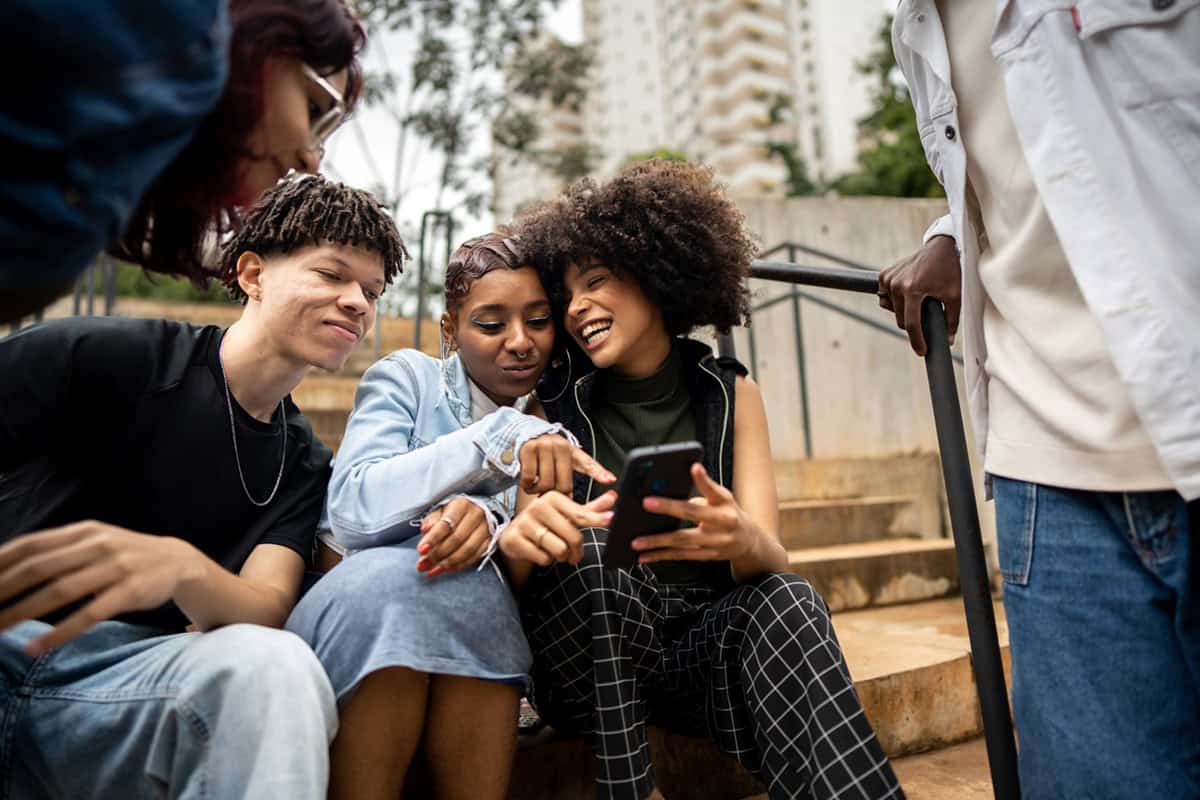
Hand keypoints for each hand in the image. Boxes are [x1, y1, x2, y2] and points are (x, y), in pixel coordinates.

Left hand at [0, 521, 201, 655]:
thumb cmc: (126, 556)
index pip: (31, 544)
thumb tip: (9, 568)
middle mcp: (97, 545)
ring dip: (22, 612)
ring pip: (60, 591)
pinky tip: (36, 646)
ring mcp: (115, 567)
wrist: (179, 561)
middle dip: (2, 590)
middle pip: (39, 568)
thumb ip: (59, 552)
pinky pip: (89, 614)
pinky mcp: (131, 591)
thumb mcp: (95, 542)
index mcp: (83, 531)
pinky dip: (60, 632)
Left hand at [417, 498, 489, 576]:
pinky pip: (475, 556)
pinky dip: (460, 565)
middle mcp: (476, 515)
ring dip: (448, 563)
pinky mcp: (490, 540)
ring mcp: (486, 528)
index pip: (446, 524)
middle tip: (422, 565)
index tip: (421, 550)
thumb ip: (432, 520)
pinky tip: (446, 569)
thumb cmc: (453, 512)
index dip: (433, 538)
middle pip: (457, 539)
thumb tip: (425, 529)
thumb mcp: (440, 510)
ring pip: (467, 550)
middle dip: (438, 554)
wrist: (476, 511)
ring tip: (432, 571)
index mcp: (462, 505)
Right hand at [499, 491, 615, 566]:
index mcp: (552, 498)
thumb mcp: (567, 514)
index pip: (580, 514)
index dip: (597, 519)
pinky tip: (540, 552)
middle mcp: (538, 507)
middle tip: (573, 554)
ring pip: (559, 550)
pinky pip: (543, 558)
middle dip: (576, 551)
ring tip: (554, 550)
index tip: (611, 519)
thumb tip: (613, 498)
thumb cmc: (546, 523)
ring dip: (561, 556)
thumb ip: (590, 509)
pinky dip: (546, 560)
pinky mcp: (515, 539)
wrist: (514, 535)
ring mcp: (525, 523)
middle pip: (573, 536)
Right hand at [519, 434, 615, 494]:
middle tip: (550, 493)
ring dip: (539, 491)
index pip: (588, 464)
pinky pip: (529, 478)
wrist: (528, 433)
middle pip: (563, 484)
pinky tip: (528, 483)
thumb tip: (580, 495)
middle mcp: (560, 446)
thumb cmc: (549, 452)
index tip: (610, 480)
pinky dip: (527, 485)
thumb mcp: (567, 458)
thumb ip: (575, 474)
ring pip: (545, 483)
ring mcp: (544, 446)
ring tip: (538, 487)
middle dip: (556, 494)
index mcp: (573, 451)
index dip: (600, 473)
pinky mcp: (528, 449)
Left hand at [634, 464, 758, 563]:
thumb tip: (677, 483)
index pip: (712, 489)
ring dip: (658, 542)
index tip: (693, 467)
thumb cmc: (729, 513)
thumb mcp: (723, 497)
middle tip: (646, 503)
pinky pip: (681, 556)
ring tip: (637, 541)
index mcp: (724, 503)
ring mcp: (715, 542)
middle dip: (668, 508)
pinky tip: (645, 556)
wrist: (749, 541)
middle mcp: (722, 522)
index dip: (702, 479)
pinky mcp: (707, 556)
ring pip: (683, 541)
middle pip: (692, 513)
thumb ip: (704, 489)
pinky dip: (662, 556)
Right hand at [877, 235, 960, 355]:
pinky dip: (895, 300)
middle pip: (901, 319)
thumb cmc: (950, 269)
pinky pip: (885, 297)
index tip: (921, 351)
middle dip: (913, 323)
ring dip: (903, 311)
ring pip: (892, 310)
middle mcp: (896, 284)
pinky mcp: (884, 275)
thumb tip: (948, 341)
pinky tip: (907, 294)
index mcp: (913, 289)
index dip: (917, 341)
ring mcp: (888, 279)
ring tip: (918, 301)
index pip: (911, 324)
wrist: (942, 246)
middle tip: (927, 314)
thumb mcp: (955, 296)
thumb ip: (951, 320)